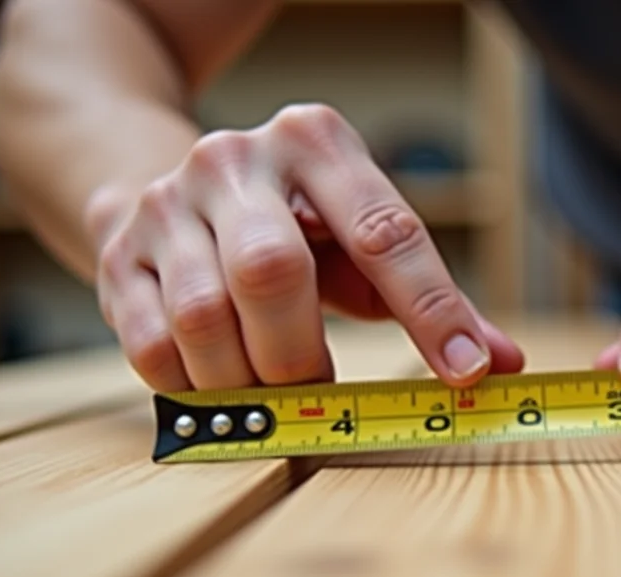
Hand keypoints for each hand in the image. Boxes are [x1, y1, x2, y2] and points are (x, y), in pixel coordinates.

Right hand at [85, 104, 523, 391]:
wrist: (163, 188)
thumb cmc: (294, 228)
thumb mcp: (362, 244)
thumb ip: (431, 300)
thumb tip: (502, 363)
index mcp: (315, 142)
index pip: (385, 230)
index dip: (431, 309)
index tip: (467, 372)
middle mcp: (235, 159)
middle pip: (272, 272)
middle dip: (302, 354)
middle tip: (319, 387)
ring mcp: (167, 204)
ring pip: (206, 316)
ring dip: (247, 378)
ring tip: (268, 389)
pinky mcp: (119, 256)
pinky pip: (153, 346)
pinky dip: (196, 386)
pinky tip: (219, 381)